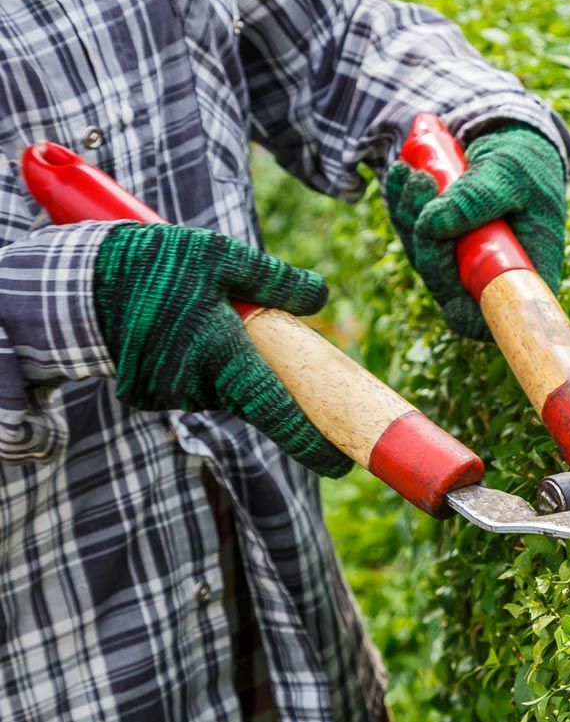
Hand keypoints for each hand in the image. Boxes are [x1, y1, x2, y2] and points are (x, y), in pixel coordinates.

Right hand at [93, 223, 351, 476]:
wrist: (76, 281)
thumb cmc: (156, 264)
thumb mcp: (221, 257)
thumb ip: (275, 281)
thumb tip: (320, 297)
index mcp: (222, 354)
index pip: (277, 412)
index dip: (312, 443)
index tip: (342, 464)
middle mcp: (196, 385)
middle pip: (254, 398)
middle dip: (268, 380)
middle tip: (260, 340)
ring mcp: (167, 395)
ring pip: (222, 390)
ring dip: (227, 366)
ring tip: (200, 318)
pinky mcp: (146, 396)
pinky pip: (189, 386)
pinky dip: (196, 366)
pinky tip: (175, 332)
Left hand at [382, 121, 566, 340]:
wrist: (516, 143)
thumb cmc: (526, 163)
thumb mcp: (509, 174)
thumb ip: (475, 199)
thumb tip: (430, 225)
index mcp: (527, 274)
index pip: (492, 317)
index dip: (464, 309)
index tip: (445, 273)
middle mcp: (494, 277)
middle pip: (447, 286)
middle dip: (426, 241)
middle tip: (422, 185)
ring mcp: (466, 263)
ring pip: (424, 258)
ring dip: (409, 214)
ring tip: (414, 172)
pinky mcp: (444, 244)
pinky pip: (413, 235)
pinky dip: (402, 205)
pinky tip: (401, 173)